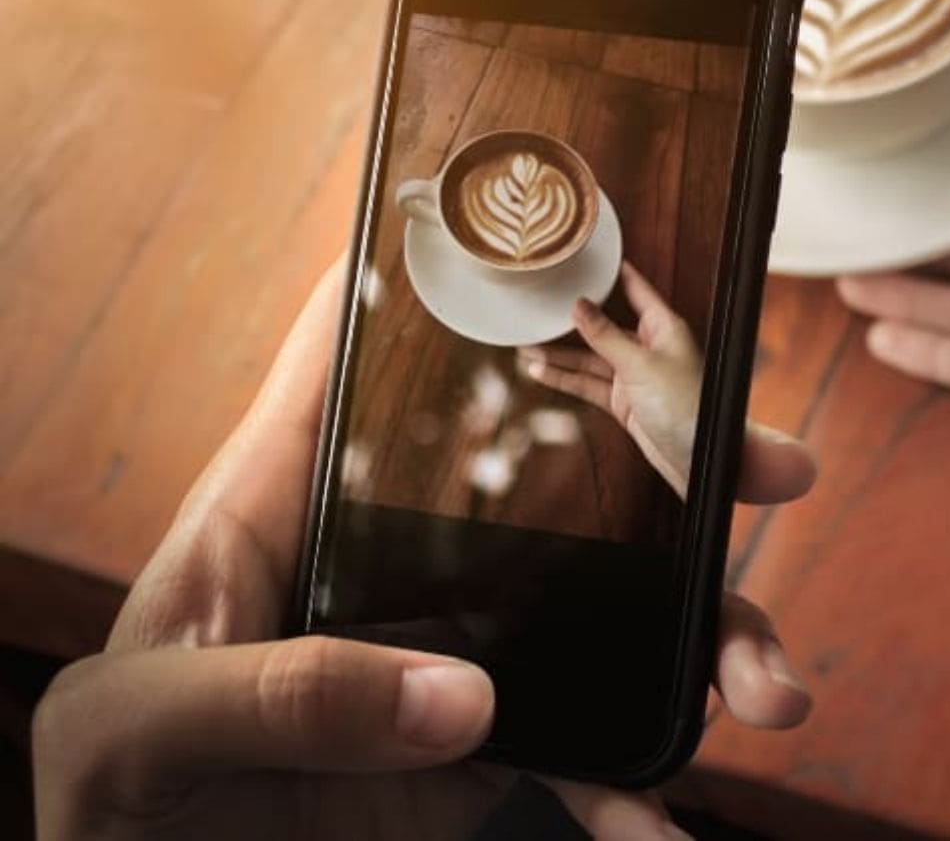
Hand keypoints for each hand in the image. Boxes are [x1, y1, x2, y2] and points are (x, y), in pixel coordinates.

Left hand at [33, 260, 815, 839]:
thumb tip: (462, 695)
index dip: (447, 269)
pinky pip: (591, 745)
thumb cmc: (113, 798)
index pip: (359, 345)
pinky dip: (638, 781)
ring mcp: (458, 640)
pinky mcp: (489, 735)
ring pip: (614, 606)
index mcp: (289, 499)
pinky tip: (658, 818)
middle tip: (771, 471)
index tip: (561, 232)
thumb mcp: (140, 733)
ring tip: (765, 689)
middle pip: (553, 464)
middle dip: (678, 465)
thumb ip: (278, 694)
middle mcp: (398, 548)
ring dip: (704, 640)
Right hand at [520, 261, 806, 498]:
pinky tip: (539, 371)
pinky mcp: (624, 401)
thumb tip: (578, 305)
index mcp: (663, 326)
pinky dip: (565, 378)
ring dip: (559, 353)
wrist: (700, 459)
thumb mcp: (640, 365)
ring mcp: (634, 375)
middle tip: (537, 306)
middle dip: (571, 318)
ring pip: (590, 357)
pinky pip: (589, 384)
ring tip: (524, 343)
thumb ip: (605, 336)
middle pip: (603, 324)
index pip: (634, 289)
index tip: (585, 256)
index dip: (610, 272)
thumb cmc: (687, 407)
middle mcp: (648, 346)